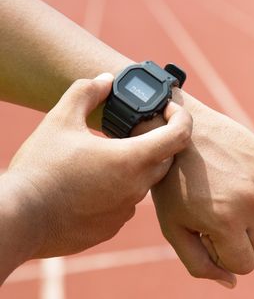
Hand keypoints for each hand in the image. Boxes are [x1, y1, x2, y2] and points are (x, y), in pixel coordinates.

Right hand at [4, 73, 191, 257]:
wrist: (18, 219)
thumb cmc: (40, 169)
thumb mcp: (60, 120)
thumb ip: (86, 93)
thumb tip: (104, 80)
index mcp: (132, 159)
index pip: (180, 136)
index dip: (181, 118)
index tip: (167, 110)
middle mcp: (136, 187)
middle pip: (165, 159)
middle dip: (157, 142)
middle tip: (134, 131)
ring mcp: (125, 211)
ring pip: (143, 183)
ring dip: (134, 168)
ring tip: (105, 157)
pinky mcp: (110, 227)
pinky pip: (124, 205)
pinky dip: (117, 191)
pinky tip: (92, 185)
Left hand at [150, 96, 253, 287]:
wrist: (177, 129)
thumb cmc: (171, 182)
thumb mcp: (174, 228)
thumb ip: (200, 264)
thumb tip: (232, 283)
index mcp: (227, 221)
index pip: (246, 264)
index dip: (224, 255)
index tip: (207, 236)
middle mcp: (251, 200)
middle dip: (240, 239)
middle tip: (214, 217)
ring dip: (248, 216)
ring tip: (220, 194)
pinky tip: (230, 176)